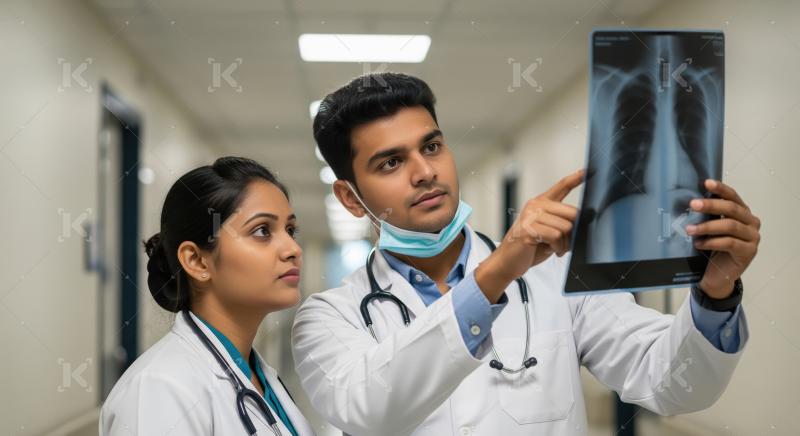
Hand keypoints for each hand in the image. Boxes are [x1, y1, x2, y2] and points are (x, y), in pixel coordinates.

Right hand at [475, 169, 583, 301]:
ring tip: (554, 248)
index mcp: (541, 203)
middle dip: (573, 232)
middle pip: (572, 212)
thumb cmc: (528, 248)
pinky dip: (557, 247)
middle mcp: (535, 206)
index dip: (576, 178)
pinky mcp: (529, 229)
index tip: (588, 170)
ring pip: (566, 227)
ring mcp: (531, 216)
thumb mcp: (548, 231)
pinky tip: (549, 249)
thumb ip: (562, 223)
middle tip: (564, 243)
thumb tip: (583, 222)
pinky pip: (556, 236)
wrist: (507, 262)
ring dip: (564, 243)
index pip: (562, 186)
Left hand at [686, 179, 760, 298]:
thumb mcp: (709, 229)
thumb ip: (707, 216)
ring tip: (690, 229)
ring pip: (730, 226)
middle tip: (693, 205)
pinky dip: (712, 242)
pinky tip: (699, 244)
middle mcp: (750, 222)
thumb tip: (689, 202)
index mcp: (742, 212)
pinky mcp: (749, 252)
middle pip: (732, 209)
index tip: (706, 183)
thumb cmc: (712, 248)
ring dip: (707, 226)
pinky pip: (730, 243)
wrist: (717, 275)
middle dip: (711, 205)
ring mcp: (752, 237)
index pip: (732, 196)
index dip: (720, 189)